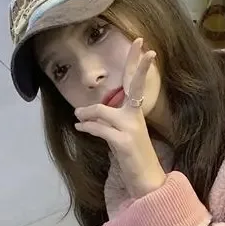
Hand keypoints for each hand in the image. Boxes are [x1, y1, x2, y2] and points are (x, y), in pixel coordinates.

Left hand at [74, 38, 166, 197]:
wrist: (146, 181)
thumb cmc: (132, 158)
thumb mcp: (122, 135)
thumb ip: (109, 120)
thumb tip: (85, 112)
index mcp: (136, 114)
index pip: (136, 85)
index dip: (139, 65)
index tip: (143, 45)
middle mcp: (136, 117)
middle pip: (135, 85)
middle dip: (138, 65)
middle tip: (141, 44)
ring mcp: (131, 129)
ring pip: (103, 112)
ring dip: (86, 113)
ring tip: (78, 117)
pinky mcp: (123, 142)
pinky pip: (100, 128)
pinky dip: (87, 127)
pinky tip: (80, 127)